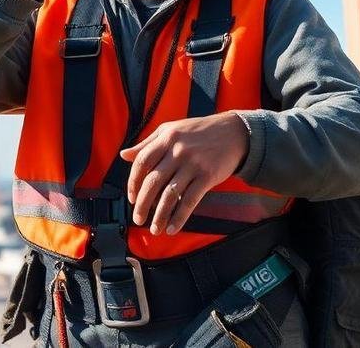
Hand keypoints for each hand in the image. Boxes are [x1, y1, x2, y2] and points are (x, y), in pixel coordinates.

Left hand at [118, 113, 248, 235]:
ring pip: (170, 194)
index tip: (131, 197)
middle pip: (153, 181)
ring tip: (154, 229)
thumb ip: (147, 143)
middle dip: (142, 204)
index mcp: (166, 138)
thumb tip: (124, 155)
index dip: (133, 182)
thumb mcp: (171, 130)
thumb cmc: (200, 131)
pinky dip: (180, 217)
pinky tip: (173, 228)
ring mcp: (193, 164)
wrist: (235, 132)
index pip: (142, 161)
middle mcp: (177, 151)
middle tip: (138, 219)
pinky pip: (190, 200)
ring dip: (160, 215)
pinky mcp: (207, 176)